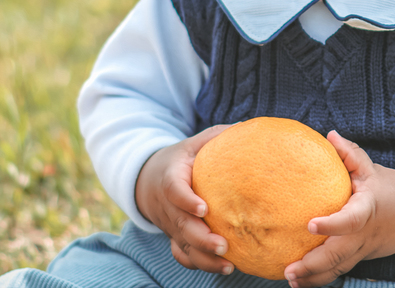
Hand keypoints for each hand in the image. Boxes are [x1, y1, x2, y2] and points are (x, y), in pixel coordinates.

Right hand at [135, 124, 234, 272]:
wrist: (147, 179)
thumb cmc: (181, 158)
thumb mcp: (193, 142)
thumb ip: (217, 135)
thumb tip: (247, 126)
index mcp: (170, 178)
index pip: (174, 190)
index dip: (186, 201)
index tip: (203, 209)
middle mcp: (167, 206)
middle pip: (181, 226)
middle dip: (201, 239)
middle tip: (223, 245)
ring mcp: (170, 225)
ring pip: (183, 246)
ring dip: (204, 258)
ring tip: (228, 265)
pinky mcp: (174, 237)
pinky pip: (183, 255)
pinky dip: (200, 265)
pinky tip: (224, 268)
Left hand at [284, 131, 394, 287]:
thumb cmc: (389, 188)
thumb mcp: (371, 168)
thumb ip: (350, 154)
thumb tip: (330, 135)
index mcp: (367, 208)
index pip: (351, 220)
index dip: (332, 225)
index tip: (310, 225)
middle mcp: (364, 233)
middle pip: (339, 254)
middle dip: (313, 265)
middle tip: (290, 269)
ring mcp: (363, 248)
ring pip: (338, 268)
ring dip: (314, 277)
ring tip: (290, 279)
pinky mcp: (361, 257)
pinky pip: (340, 270)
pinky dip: (320, 278)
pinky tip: (301, 282)